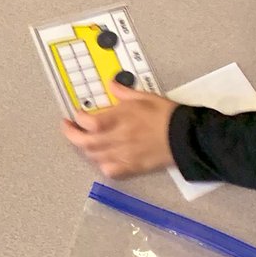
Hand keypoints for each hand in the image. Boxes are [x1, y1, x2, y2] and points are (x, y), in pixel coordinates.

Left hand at [61, 80, 176, 177]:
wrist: (187, 137)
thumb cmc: (167, 115)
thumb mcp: (145, 96)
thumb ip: (123, 92)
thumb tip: (111, 85)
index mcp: (121, 118)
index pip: (89, 122)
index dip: (77, 119)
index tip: (75, 114)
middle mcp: (119, 138)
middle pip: (86, 142)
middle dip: (71, 135)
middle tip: (68, 127)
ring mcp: (125, 154)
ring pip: (95, 157)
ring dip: (86, 149)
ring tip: (85, 140)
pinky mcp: (134, 167)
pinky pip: (111, 171)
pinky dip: (103, 166)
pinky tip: (103, 159)